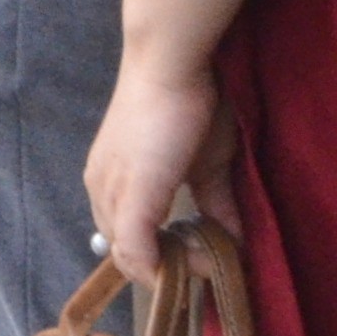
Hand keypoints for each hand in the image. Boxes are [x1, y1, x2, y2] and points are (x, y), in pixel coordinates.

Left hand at [83, 58, 235, 284]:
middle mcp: (101, 188)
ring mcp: (109, 192)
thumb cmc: (188, 106)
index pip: (127, 240)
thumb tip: (235, 242)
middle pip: (127, 254)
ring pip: (130, 256)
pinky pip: (136, 251)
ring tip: (210, 261)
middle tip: (211, 263)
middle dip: (169, 268)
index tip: (205, 259)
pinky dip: (163, 268)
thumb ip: (215, 205)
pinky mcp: (129, 194)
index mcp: (112, 181)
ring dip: (171, 269)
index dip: (163, 258)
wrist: (171, 66)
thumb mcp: (205, 167)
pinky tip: (196, 264)